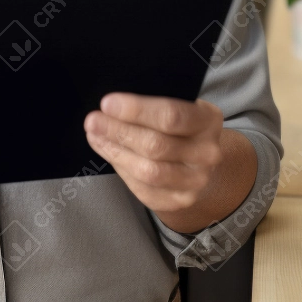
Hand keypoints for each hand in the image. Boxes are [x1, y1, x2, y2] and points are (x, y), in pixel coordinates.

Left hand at [84, 93, 227, 221]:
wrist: (197, 157)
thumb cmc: (178, 123)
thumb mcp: (175, 102)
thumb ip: (151, 101)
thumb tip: (110, 104)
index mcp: (208, 120)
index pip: (172, 115)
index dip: (136, 110)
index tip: (106, 103)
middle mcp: (208, 153)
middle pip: (156, 146)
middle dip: (118, 132)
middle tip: (93, 120)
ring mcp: (197, 181)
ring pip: (149, 171)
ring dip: (116, 152)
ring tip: (95, 135)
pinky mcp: (181, 200)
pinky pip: (144, 190)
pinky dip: (121, 170)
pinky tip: (108, 152)